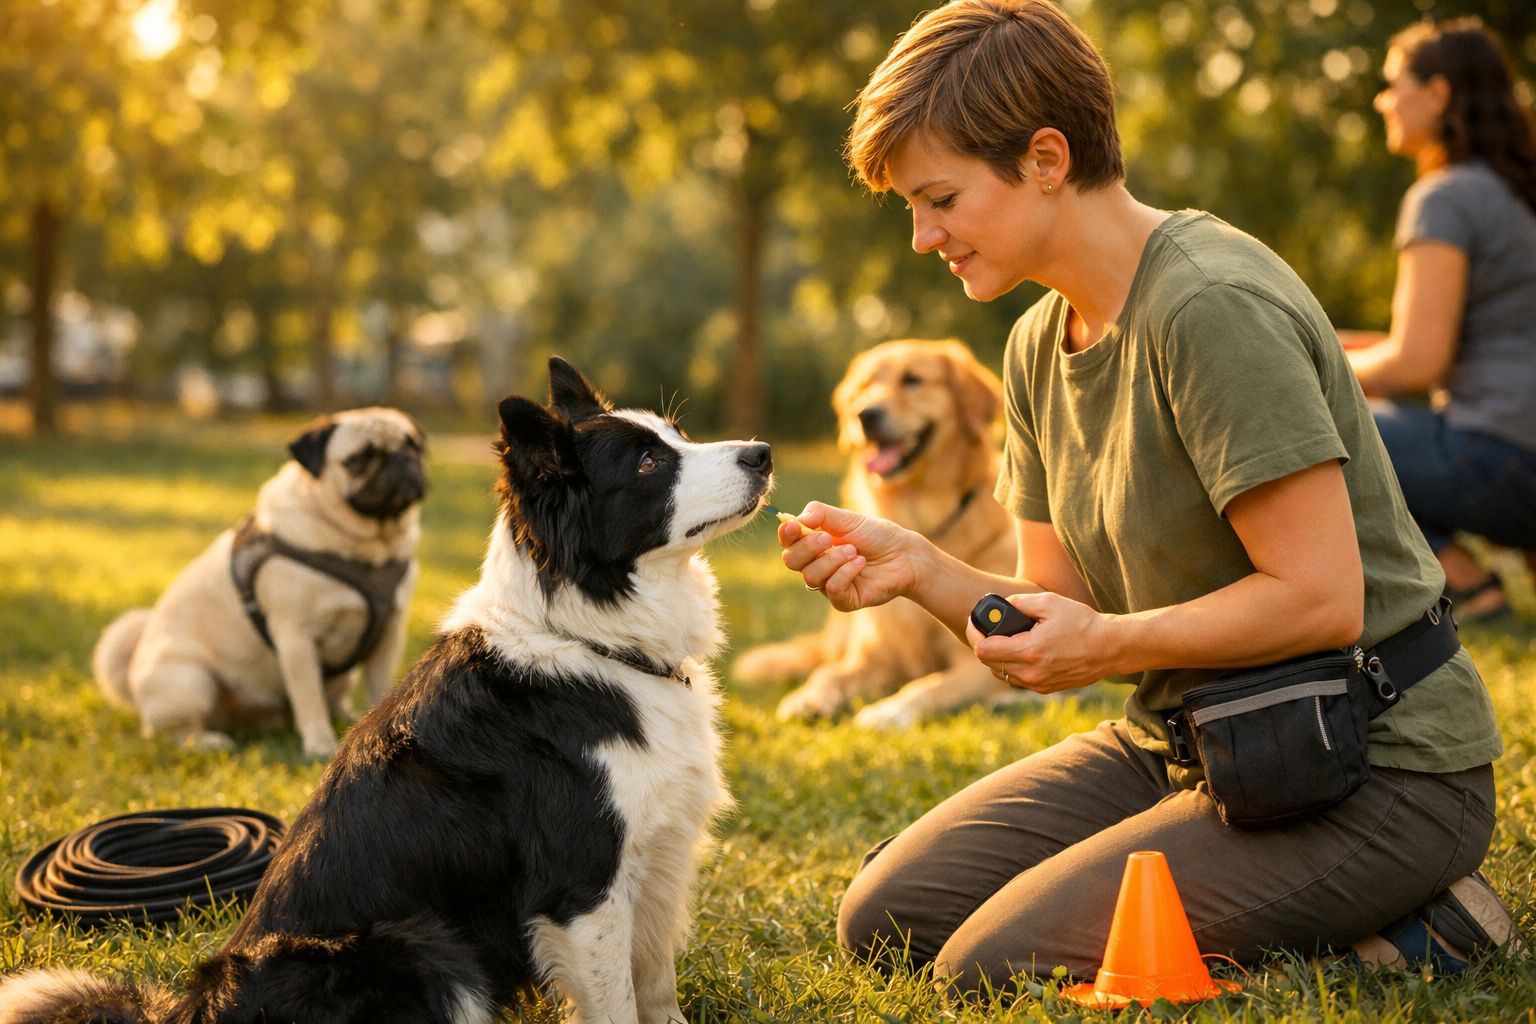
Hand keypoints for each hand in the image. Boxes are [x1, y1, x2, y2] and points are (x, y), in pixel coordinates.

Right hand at [778, 502, 917, 612]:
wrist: (904, 555)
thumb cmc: (877, 535)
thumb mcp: (848, 518)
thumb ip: (820, 514)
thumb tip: (795, 519)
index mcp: (815, 543)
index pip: (788, 542)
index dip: (786, 535)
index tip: (794, 526)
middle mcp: (817, 564)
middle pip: (791, 561)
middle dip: (808, 547)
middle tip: (829, 538)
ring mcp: (829, 583)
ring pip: (810, 576)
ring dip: (832, 560)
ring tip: (854, 551)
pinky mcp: (844, 600)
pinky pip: (832, 589)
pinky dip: (845, 573)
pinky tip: (860, 563)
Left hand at [965, 591, 1113, 693]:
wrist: (1110, 647)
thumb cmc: (1082, 622)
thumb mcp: (1050, 602)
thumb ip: (1021, 601)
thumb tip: (1004, 605)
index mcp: (1028, 651)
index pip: (983, 650)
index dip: (974, 634)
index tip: (974, 622)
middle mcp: (1030, 673)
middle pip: (988, 664)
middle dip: (983, 644)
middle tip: (987, 628)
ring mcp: (1038, 684)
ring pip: (1001, 674)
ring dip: (996, 658)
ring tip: (1002, 640)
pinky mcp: (1046, 689)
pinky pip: (1018, 680)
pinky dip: (1012, 667)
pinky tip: (1020, 652)